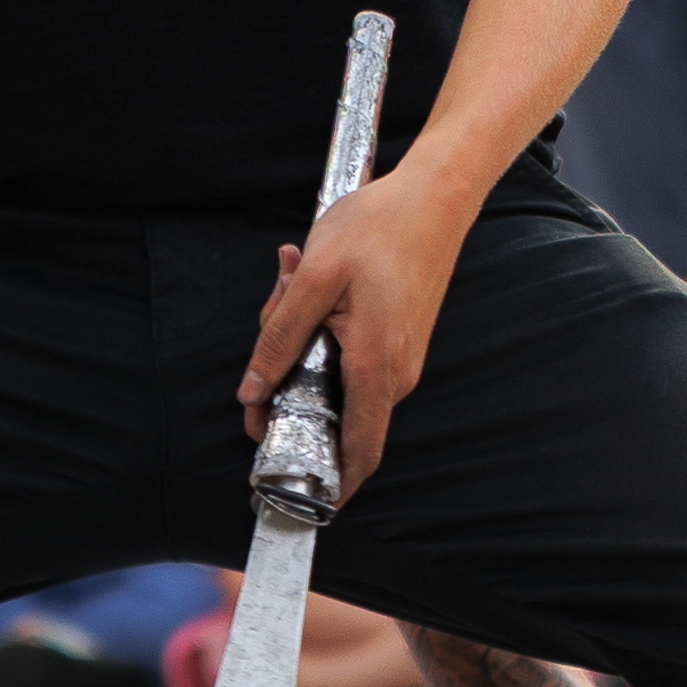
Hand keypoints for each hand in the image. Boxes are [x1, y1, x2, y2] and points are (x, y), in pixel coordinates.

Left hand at [238, 166, 473, 501]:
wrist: (434, 196)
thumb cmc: (379, 228)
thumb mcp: (314, 277)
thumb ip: (278, 337)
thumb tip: (252, 390)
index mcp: (376, 365)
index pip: (357, 451)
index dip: (327, 482)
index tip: (290, 490)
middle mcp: (396, 373)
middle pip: (335, 414)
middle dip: (289, 393)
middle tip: (265, 347)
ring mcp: (402, 359)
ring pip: (339, 383)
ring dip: (303, 356)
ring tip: (289, 293)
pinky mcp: (399, 342)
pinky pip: (353, 362)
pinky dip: (322, 340)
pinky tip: (310, 293)